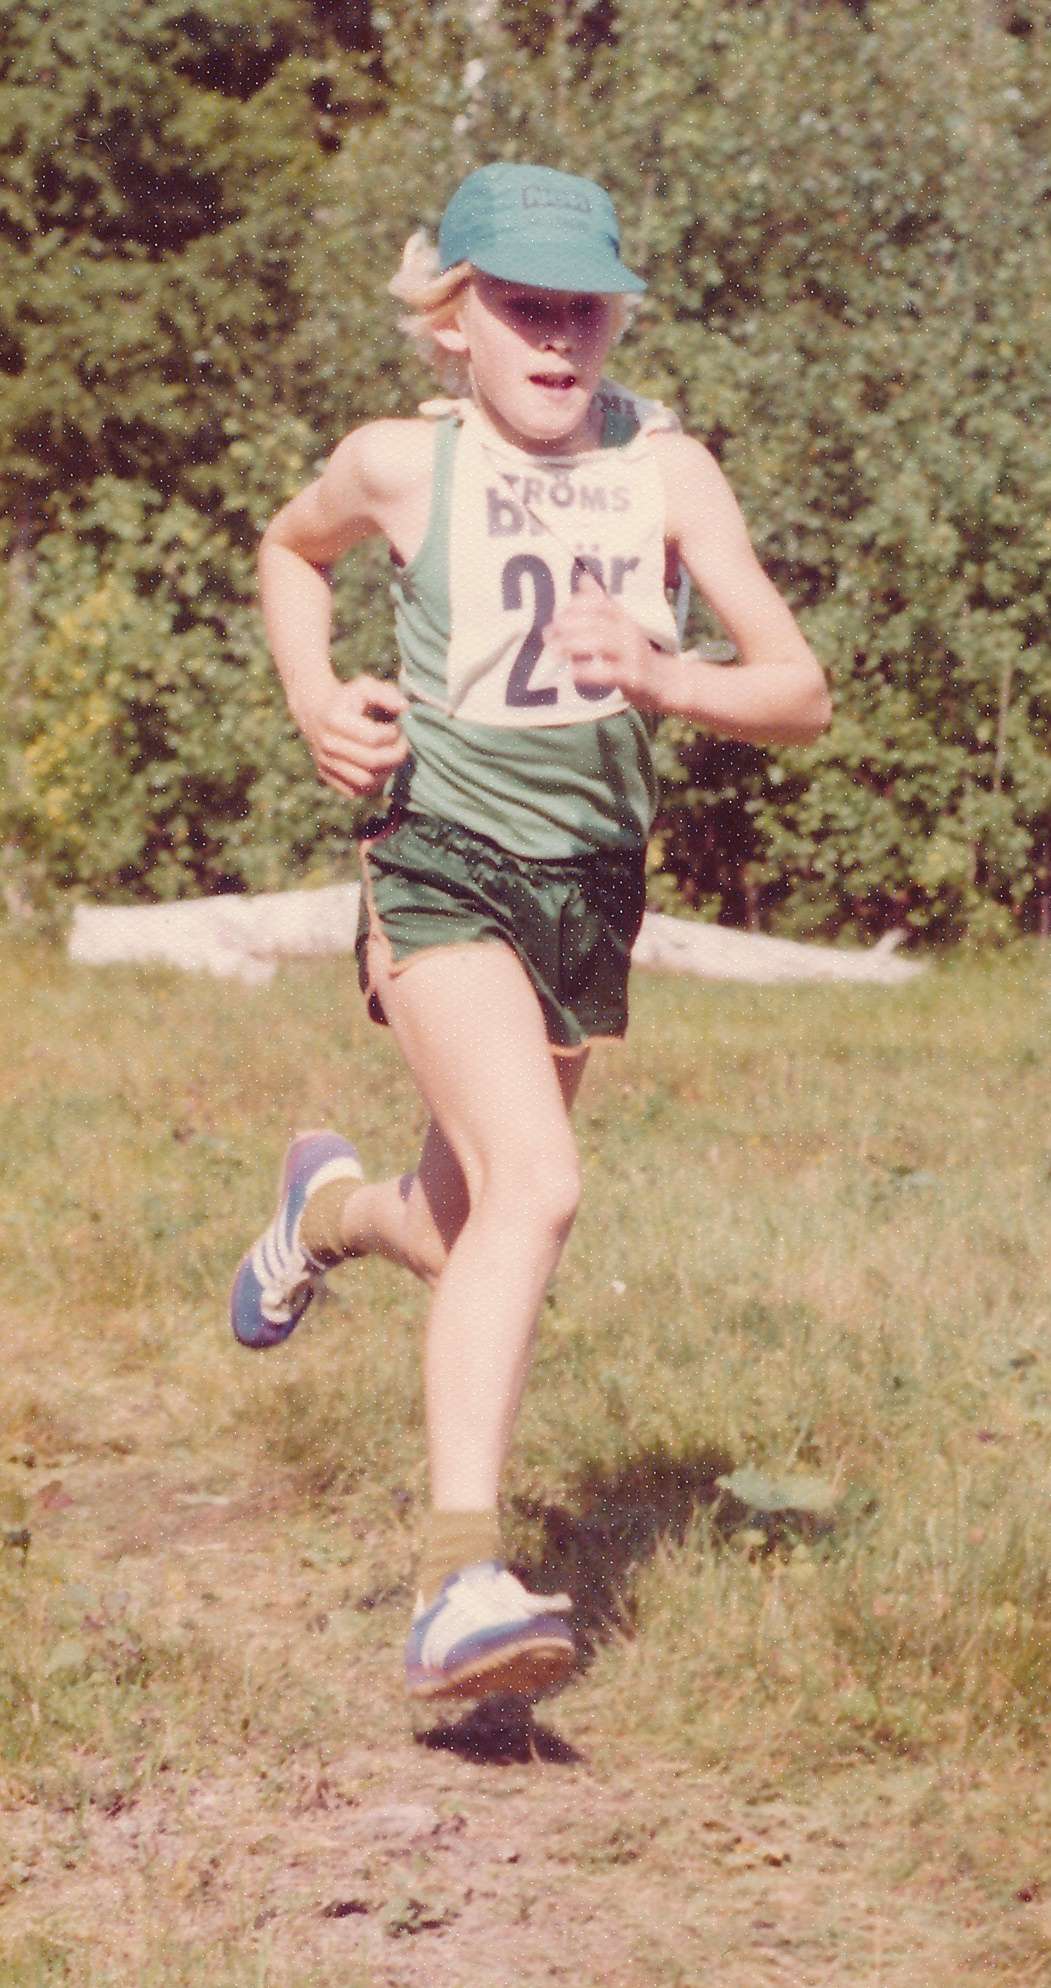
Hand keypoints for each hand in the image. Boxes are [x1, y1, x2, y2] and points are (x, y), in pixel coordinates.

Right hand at [296, 674, 408, 797]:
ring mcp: (325, 763)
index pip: (374, 738)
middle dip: (396, 754)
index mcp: (334, 719)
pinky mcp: (327, 777)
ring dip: (387, 771)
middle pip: (372, 761)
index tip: (398, 726)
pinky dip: (374, 783)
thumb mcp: (365, 687)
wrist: (315, 711)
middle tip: (402, 743)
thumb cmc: (347, 698)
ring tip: (391, 755)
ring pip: (366, 781)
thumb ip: (386, 693)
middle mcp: (327, 744)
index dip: (394, 734)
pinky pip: (357, 791)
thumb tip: (404, 708)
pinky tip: (379, 766)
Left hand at [543, 569, 673, 713]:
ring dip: (574, 645)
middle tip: (548, 633)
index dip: (578, 605)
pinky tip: (572, 673)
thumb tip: (583, 578)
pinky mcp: (634, 678)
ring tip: (554, 650)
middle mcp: (629, 633)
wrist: (667, 683)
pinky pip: (609, 673)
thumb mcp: (620, 627)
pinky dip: (589, 672)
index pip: (601, 603)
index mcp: (623, 619)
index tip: (558, 614)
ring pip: (602, 643)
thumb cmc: (634, 654)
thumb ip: (600, 605)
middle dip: (570, 625)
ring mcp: (633, 655)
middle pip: (598, 621)